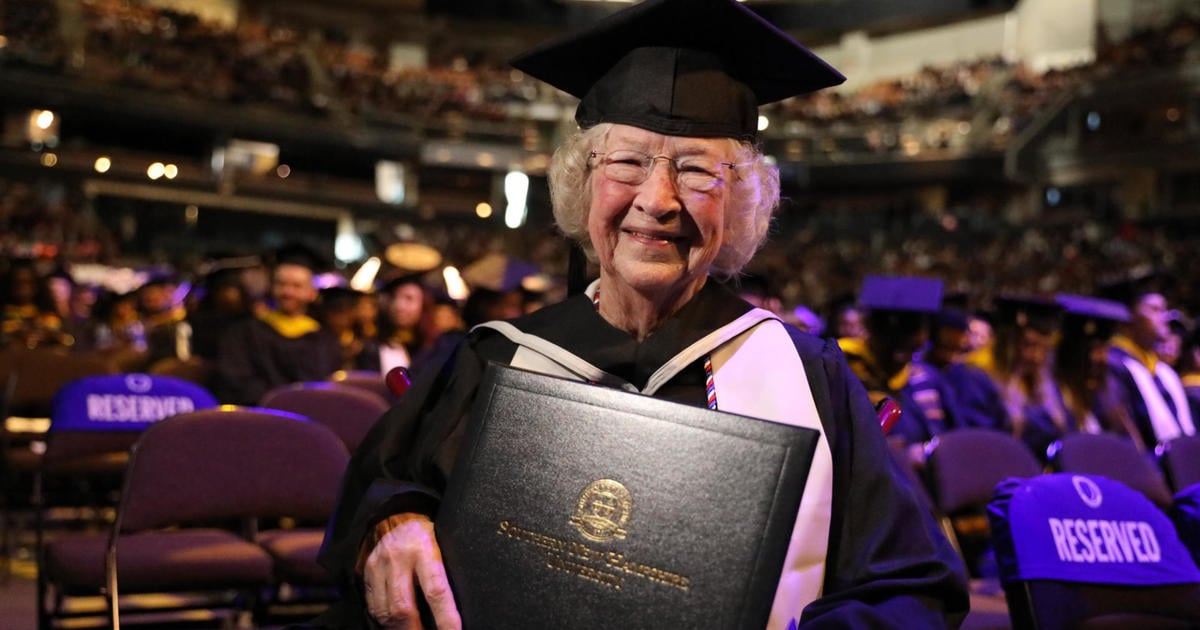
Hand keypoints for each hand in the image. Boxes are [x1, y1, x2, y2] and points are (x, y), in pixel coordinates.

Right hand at [364, 513, 461, 629]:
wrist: (394, 510)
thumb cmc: (427, 530)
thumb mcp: (443, 541)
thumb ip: (445, 570)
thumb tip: (462, 602)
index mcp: (424, 549)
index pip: (436, 590)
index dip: (446, 617)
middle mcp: (398, 559)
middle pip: (403, 607)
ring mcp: (378, 566)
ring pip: (385, 611)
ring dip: (400, 629)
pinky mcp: (365, 572)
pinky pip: (372, 605)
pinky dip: (385, 622)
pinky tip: (396, 626)